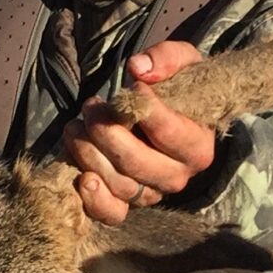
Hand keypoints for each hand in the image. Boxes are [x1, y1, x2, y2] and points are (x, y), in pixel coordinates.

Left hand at [63, 40, 218, 225]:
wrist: (164, 113)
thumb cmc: (174, 88)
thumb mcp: (182, 62)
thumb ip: (166, 58)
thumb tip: (138, 69)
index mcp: (198, 147)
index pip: (169, 133)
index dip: (144, 111)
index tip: (130, 89)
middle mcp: (178, 176)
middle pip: (138, 164)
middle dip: (107, 133)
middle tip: (91, 107)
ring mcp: (151, 193)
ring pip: (120, 184)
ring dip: (89, 154)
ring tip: (75, 127)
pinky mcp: (127, 203)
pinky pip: (113, 214)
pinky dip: (95, 201)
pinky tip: (82, 177)